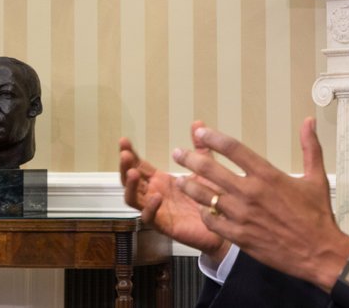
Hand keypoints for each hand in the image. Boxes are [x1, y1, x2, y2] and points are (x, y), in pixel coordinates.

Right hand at [119, 122, 229, 262]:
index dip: (129, 154)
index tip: (124, 140)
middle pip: (130, 180)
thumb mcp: (203, 169)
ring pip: (133, 199)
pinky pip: (149, 218)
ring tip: (133, 172)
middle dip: (125, 166)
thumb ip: (199, 148)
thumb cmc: (210, 198)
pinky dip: (149, 208)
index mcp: (159, 181)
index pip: (138, 165)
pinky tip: (156, 197)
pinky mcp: (164, 225)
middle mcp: (153, 193)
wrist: (224, 224)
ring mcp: (156, 210)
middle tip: (125, 153)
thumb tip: (197, 123)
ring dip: (130, 186)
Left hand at [173, 118, 348, 291]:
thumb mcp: (317, 178)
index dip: (212, 138)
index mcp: (267, 175)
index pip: (233, 148)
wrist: (320, 253)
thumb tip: (309, 121)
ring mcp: (242, 215)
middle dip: (190, 158)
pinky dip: (204, 214)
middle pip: (210, 169)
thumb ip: (310, 147)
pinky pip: (212, 221)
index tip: (200, 133)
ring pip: (205, 196)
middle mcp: (250, 192)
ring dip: (189, 185)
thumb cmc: (318, 216)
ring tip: (179, 180)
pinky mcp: (239, 236)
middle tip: (179, 153)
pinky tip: (202, 209)